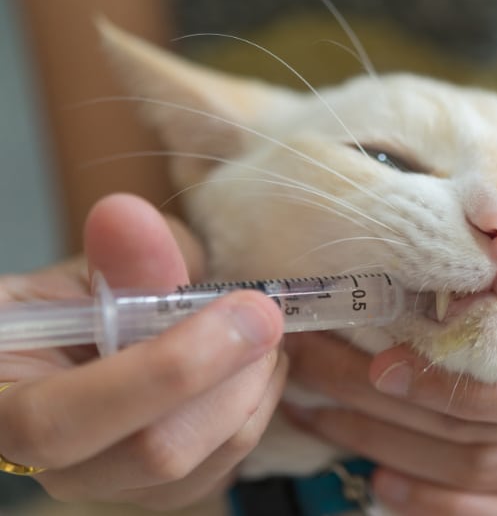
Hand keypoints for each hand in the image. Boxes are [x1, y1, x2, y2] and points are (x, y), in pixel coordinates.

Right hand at [0, 194, 286, 509]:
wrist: (93, 347)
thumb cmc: (80, 310)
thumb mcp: (89, 274)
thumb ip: (115, 255)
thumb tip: (127, 215)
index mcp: (6, 409)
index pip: (62, 421)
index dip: (164, 368)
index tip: (244, 307)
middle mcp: (58, 469)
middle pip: (156, 454)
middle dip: (230, 377)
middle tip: (264, 315)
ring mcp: (117, 488)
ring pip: (206, 463)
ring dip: (253, 388)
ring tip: (259, 329)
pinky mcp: (166, 492)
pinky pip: (228, 465)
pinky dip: (258, 405)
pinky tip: (256, 361)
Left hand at [285, 246, 496, 514]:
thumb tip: (449, 227)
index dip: (454, 382)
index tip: (378, 361)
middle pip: (488, 438)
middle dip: (384, 412)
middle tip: (313, 378)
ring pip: (486, 485)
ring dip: (391, 456)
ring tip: (321, 422)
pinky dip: (440, 512)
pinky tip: (382, 485)